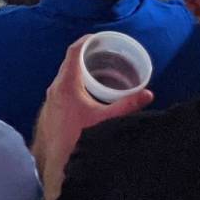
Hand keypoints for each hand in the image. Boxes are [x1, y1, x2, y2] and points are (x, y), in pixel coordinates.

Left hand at [31, 34, 150, 199]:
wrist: (60, 162)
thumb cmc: (80, 138)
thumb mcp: (106, 119)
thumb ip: (127, 105)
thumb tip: (148, 94)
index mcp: (66, 84)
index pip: (73, 52)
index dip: (86, 41)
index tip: (98, 37)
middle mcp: (55, 88)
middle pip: (69, 63)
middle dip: (86, 55)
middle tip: (104, 53)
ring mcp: (51, 99)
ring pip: (65, 76)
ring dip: (80, 70)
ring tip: (98, 70)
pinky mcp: (52, 109)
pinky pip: (62, 87)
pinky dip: (75, 82)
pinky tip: (87, 92)